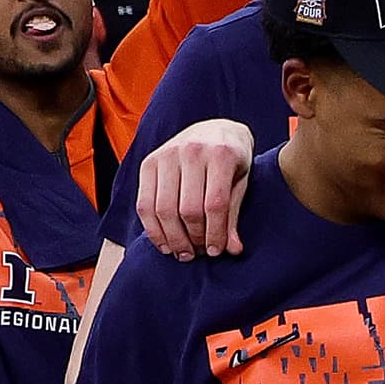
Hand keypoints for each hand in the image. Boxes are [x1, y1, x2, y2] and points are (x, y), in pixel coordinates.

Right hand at [132, 120, 259, 257]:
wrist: (214, 129)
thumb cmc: (232, 160)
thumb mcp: (241, 182)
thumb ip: (234, 215)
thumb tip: (233, 250)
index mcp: (221, 154)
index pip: (215, 204)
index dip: (214, 233)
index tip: (215, 251)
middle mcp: (192, 151)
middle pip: (187, 209)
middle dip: (192, 238)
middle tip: (197, 255)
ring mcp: (167, 155)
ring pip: (162, 208)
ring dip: (171, 238)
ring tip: (182, 253)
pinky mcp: (148, 162)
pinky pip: (144, 203)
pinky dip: (152, 228)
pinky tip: (164, 243)